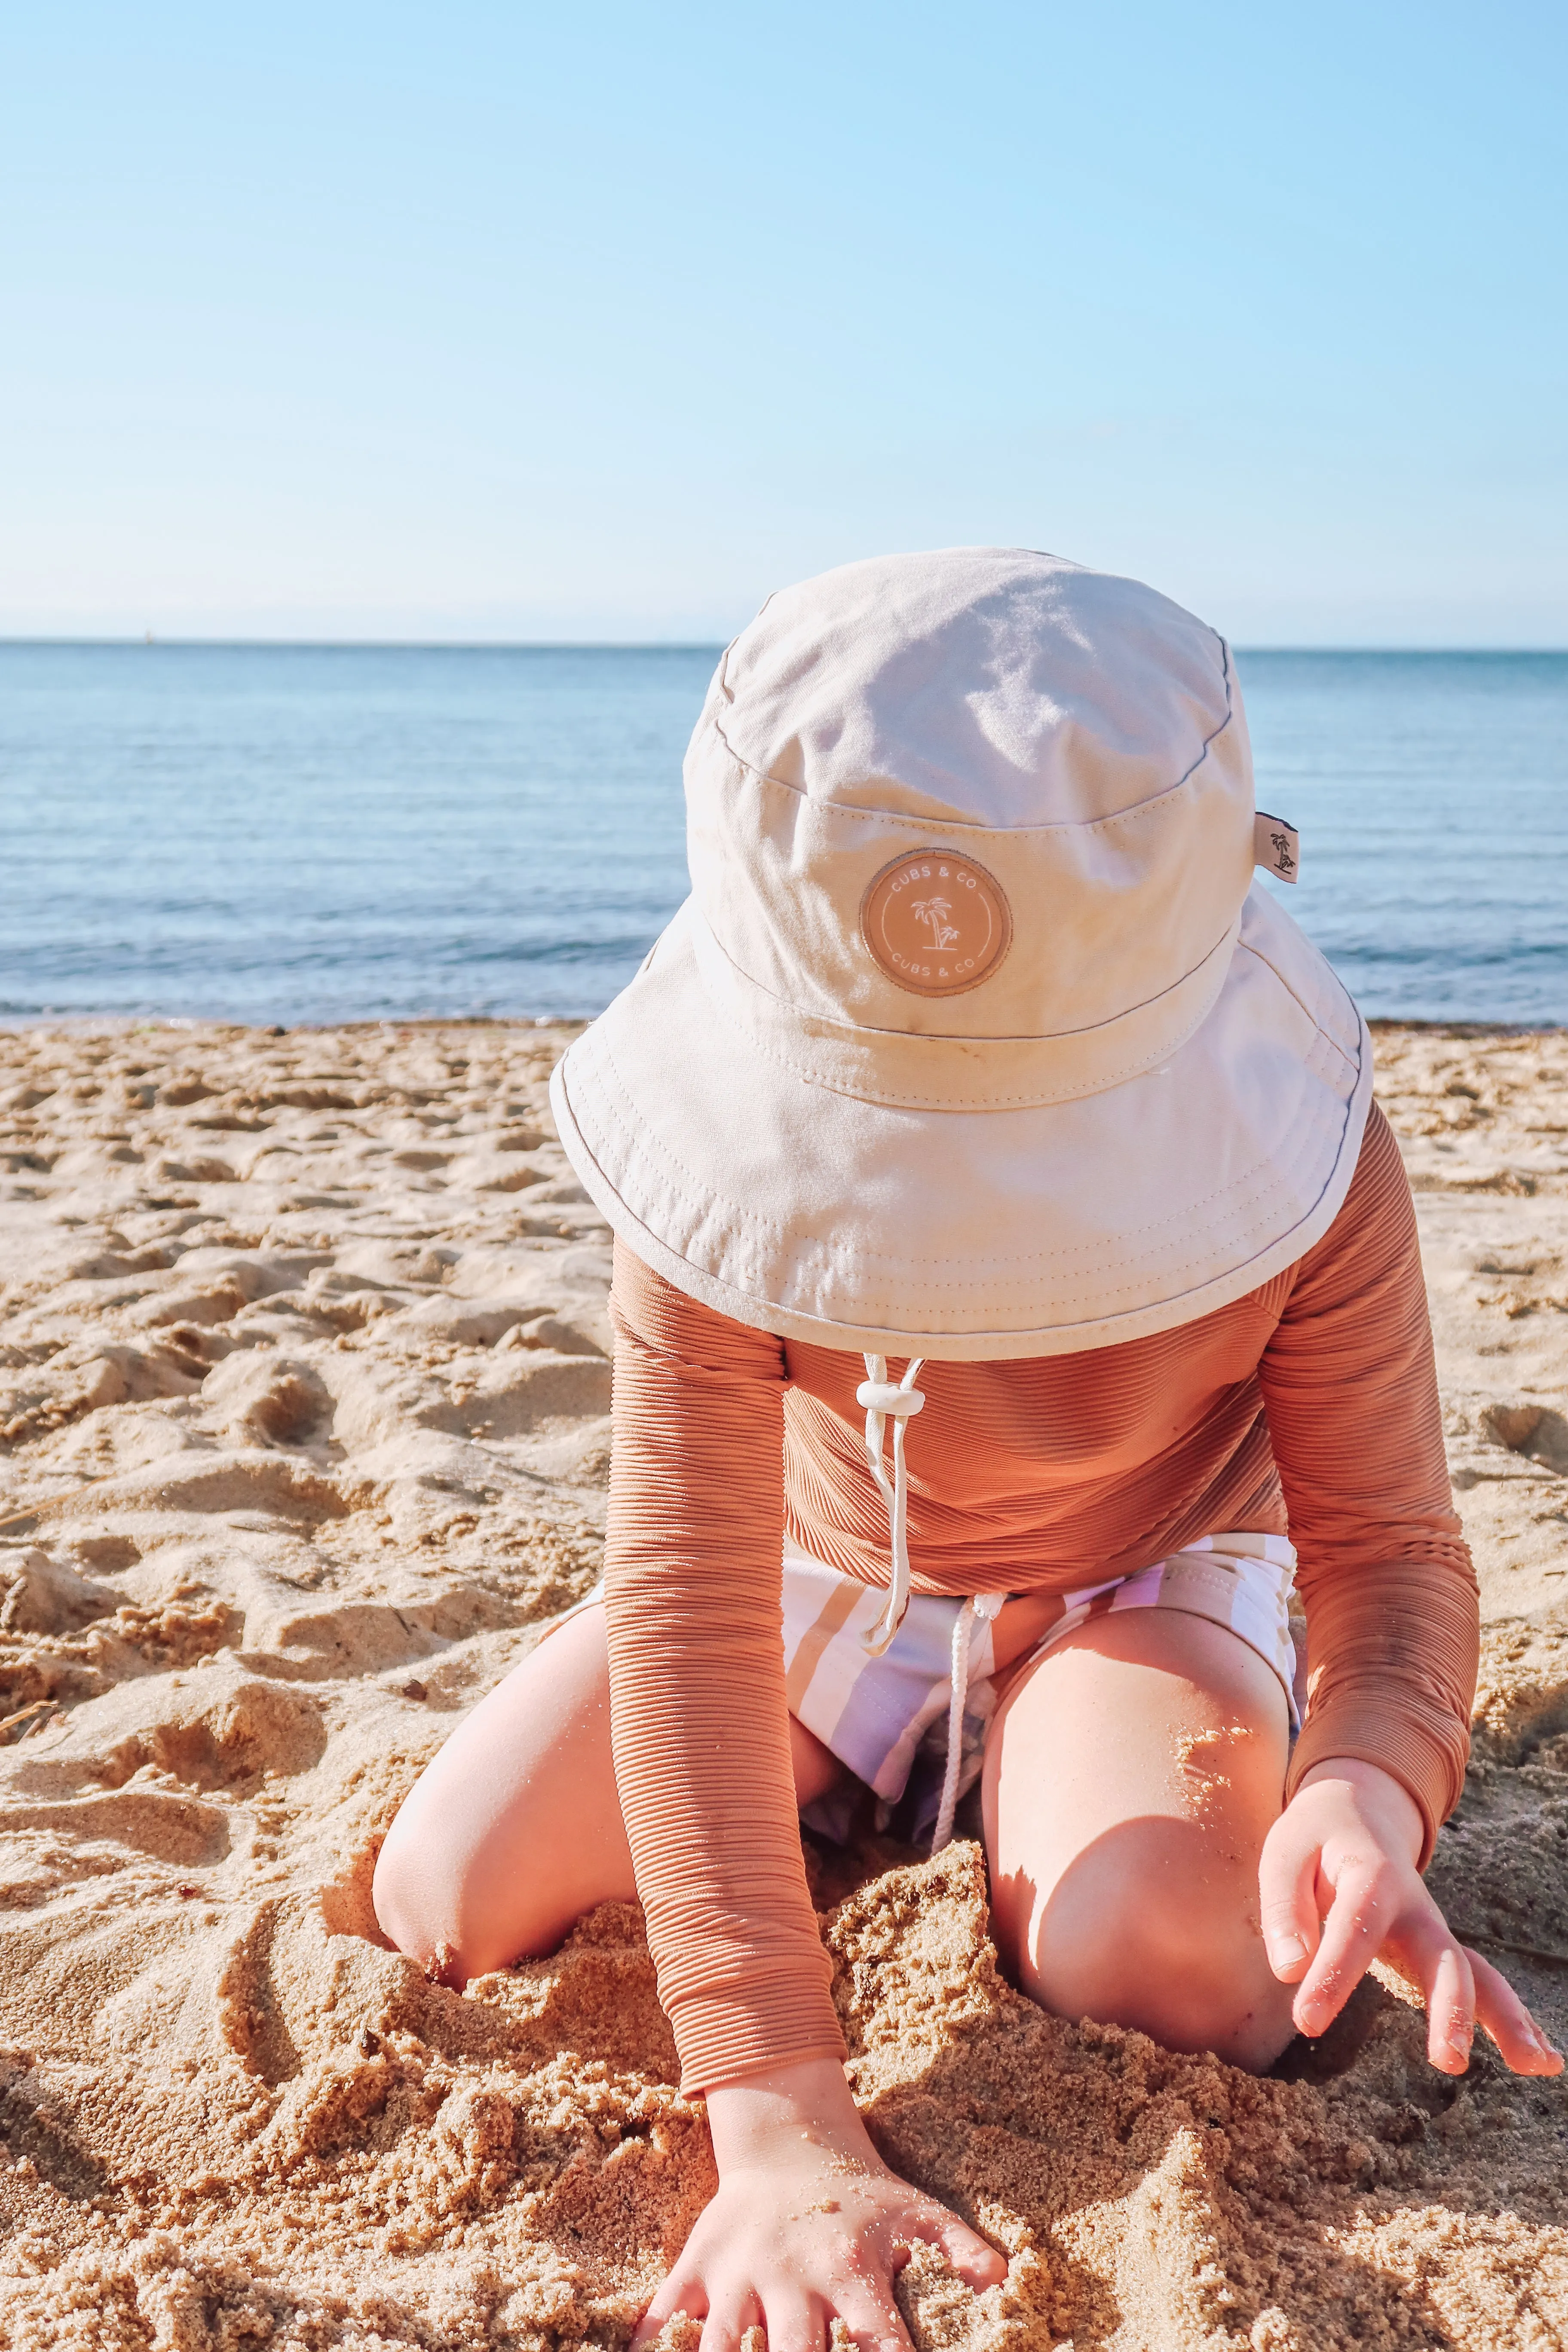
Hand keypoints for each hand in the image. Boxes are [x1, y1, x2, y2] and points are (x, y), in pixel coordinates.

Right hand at [633, 2056, 1004, 2351]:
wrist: (788, 2137)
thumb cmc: (860, 2191)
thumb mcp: (918, 2212)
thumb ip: (960, 2250)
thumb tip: (1005, 2283)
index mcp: (848, 2270)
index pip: (875, 2341)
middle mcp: (790, 2276)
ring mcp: (737, 2273)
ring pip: (718, 2347)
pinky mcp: (696, 2266)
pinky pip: (663, 2317)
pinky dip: (650, 2346)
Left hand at [1259, 1756, 1562, 2076]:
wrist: (1357, 1811)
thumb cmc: (1315, 1839)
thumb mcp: (1285, 1855)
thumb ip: (1285, 1909)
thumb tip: (1291, 1971)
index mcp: (1371, 1877)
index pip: (1355, 1930)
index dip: (1332, 1977)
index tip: (1305, 2022)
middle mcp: (1415, 1907)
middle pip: (1443, 1955)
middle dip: (1450, 2007)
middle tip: (1449, 2061)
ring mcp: (1434, 1930)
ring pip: (1478, 1974)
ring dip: (1508, 2019)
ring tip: (1538, 2067)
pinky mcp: (1440, 1950)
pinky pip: (1483, 1984)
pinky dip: (1513, 2018)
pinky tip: (1541, 2060)